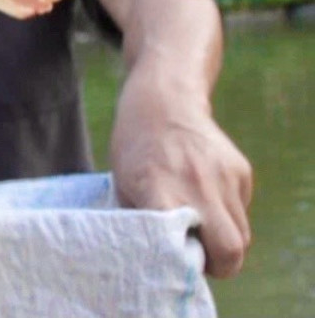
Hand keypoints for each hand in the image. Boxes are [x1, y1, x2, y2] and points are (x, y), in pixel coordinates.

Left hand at [110, 74, 252, 277]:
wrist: (163, 100)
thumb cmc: (135, 146)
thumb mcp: (123, 185)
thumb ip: (144, 223)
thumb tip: (159, 256)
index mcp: (162, 193)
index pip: (191, 248)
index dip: (189, 264)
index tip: (177, 261)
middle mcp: (199, 187)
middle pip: (231, 251)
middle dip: (218, 263)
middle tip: (196, 254)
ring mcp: (226, 178)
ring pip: (241, 234)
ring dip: (223, 239)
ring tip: (198, 223)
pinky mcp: (241, 170)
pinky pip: (241, 209)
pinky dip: (227, 214)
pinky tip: (203, 193)